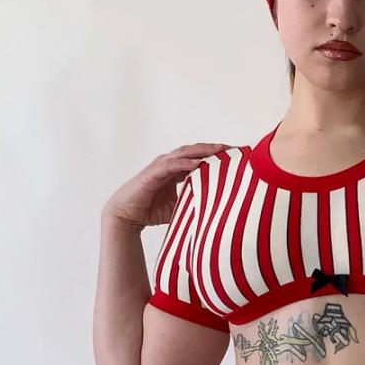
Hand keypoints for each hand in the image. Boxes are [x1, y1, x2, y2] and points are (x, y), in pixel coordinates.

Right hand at [102, 142, 236, 228]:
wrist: (127, 216)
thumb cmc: (151, 211)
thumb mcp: (179, 207)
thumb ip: (194, 203)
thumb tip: (216, 211)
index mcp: (178, 170)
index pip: (201, 159)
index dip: (219, 156)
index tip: (238, 157)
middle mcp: (170, 164)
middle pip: (197, 151)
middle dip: (216, 149)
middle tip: (236, 148)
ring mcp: (161, 166)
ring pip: (185, 153)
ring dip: (203, 150)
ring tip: (221, 150)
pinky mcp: (152, 173)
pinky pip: (171, 165)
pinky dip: (185, 163)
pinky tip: (199, 164)